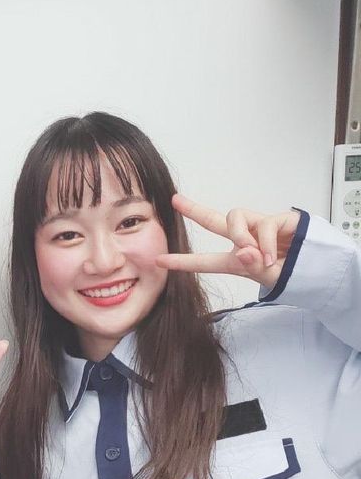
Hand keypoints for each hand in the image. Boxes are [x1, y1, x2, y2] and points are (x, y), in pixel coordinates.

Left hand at [156, 194, 299, 287]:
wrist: (319, 268)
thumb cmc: (292, 273)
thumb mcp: (269, 277)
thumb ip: (254, 267)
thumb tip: (243, 251)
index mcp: (236, 260)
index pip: (205, 261)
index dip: (183, 261)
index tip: (160, 260)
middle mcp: (245, 241)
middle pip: (215, 221)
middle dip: (194, 210)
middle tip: (175, 200)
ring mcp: (259, 228)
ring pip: (235, 218)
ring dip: (240, 236)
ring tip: (254, 254)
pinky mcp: (277, 219)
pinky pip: (263, 226)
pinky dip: (266, 243)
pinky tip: (273, 256)